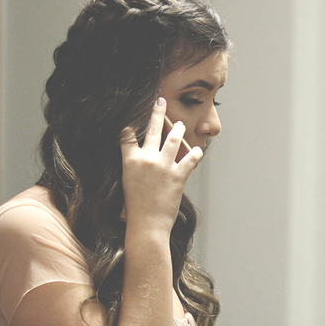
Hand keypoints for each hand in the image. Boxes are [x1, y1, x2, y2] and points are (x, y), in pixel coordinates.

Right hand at [120, 97, 202, 234]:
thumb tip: (139, 156)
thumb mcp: (126, 182)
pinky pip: (189, 160)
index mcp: (130, 161)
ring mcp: (163, 167)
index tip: (133, 114)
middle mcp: (146, 160)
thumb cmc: (135, 207)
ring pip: (173, 140)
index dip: (130, 124)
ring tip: (181, 124)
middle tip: (161, 100)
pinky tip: (198, 149)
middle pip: (152, 130)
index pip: (127, 135)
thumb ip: (133, 166)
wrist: (146, 224)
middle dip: (157, 112)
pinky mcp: (178, 176)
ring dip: (178, 130)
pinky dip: (195, 154)